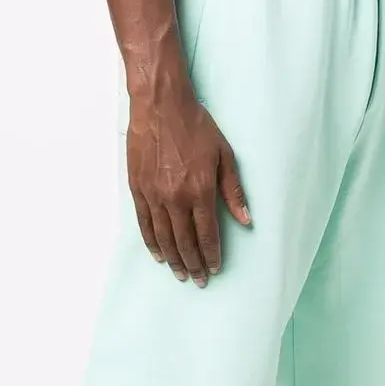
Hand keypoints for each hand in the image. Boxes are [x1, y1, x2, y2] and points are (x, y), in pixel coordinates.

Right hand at [127, 88, 249, 286]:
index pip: (207, 234)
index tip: (214, 269)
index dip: (211, 255)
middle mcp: (176, 198)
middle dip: (193, 264)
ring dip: (173, 259)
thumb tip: (246, 220)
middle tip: (198, 280)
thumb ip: (233, 191)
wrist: (160, 105)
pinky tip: (158, 255)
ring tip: (180, 274)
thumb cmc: (195, 126)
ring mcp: (154, 195)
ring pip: (164, 237)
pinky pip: (145, 224)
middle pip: (185, 242)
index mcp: (200, 191)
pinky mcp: (138, 189)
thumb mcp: (224, 155)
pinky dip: (152, 243)